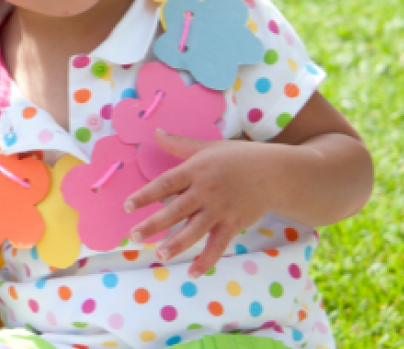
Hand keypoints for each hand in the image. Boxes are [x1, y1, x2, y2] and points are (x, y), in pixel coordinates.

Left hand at [124, 130, 290, 277]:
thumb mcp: (208, 146)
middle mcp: (206, 191)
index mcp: (196, 170)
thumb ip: (179, 144)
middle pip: (176, 210)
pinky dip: (206, 260)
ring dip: (177, 244)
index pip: (165, 183)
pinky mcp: (234, 224)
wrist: (275, 173)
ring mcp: (220, 210)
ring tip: (160, 255)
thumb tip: (155, 132)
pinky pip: (217, 245)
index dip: (146, 195)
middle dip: (154, 224)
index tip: (127, 206)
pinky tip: (192, 272)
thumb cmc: (238, 157)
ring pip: (195, 230)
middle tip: (134, 236)